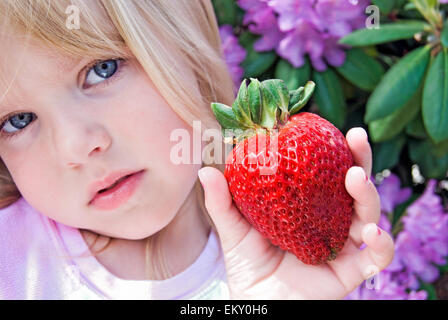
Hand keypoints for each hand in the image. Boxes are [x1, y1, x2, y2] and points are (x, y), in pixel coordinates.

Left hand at [198, 127, 393, 298]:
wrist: (255, 302)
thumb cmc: (247, 264)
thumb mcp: (233, 229)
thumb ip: (222, 202)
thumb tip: (205, 170)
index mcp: (307, 206)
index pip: (323, 172)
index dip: (329, 149)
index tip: (325, 126)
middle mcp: (329, 221)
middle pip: (352, 186)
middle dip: (359, 159)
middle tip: (356, 137)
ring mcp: (342, 244)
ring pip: (368, 214)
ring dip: (368, 194)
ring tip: (356, 177)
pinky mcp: (350, 271)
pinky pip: (377, 258)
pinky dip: (382, 244)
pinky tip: (372, 232)